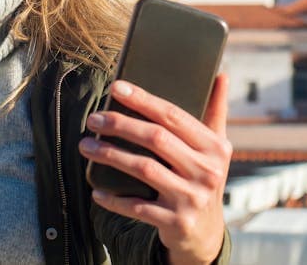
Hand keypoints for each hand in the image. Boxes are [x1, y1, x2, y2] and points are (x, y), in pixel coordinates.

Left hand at [79, 74, 231, 264]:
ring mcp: (192, 198)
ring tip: (85, 146)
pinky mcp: (176, 222)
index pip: (174, 116)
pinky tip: (96, 190)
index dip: (143, 100)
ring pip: (144, 169)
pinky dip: (114, 199)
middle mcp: (208, 172)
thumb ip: (216, 112)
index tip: (116, 87)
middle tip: (93, 119)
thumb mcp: (216, 148)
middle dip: (120, 125)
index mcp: (216, 147)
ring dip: (109, 155)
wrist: (206, 233)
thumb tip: (221, 74)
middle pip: (156, 139)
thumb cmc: (204, 178)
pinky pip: (137, 207)